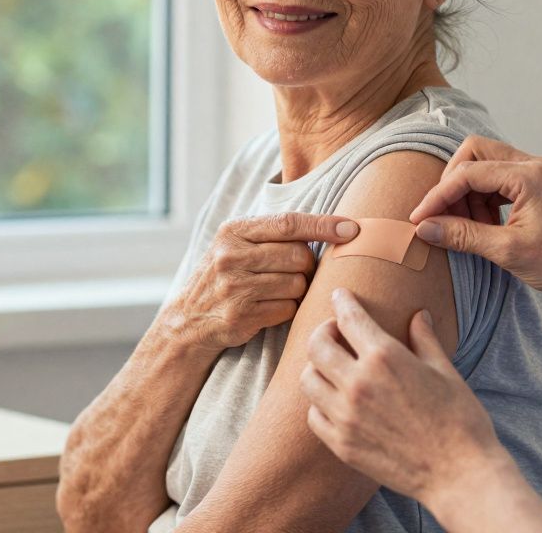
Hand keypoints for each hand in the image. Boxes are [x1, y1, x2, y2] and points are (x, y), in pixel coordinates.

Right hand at [165, 212, 358, 352]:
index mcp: (233, 231)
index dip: (324, 225)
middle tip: (295, 271)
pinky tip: (269, 307)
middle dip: (306, 266)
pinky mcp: (241, 315)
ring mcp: (234, 287)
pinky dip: (287, 309)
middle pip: (299, 256)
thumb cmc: (226, 275)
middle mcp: (231, 256)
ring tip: (277, 290)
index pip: (288, 223)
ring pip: (297, 284)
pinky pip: (288, 309)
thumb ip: (274, 233)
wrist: (189, 319)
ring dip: (297, 289)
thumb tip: (336, 227)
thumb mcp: (237, 244)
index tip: (352, 229)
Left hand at [302, 289, 503, 504]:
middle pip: (317, 345)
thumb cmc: (461, 420)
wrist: (460, 475)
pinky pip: (314, 415)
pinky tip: (335, 401)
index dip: (342, 300)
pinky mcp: (342, 444)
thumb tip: (419, 314)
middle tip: (334, 332)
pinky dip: (319, 403)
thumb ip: (424, 339)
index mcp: (385, 358)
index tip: (339, 294)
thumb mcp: (445, 371)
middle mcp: (358, 384)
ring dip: (317, 367)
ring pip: (308, 379)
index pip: (349, 317)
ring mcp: (346, 416)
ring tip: (332, 367)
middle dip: (323, 331)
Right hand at [407, 136, 541, 316]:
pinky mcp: (537, 183)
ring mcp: (537, 171)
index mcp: (528, 176)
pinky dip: (482, 196)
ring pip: (484, 163)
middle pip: (474, 151)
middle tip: (443, 215)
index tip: (419, 219)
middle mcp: (533, 165)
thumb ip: (463, 236)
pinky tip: (481, 223)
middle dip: (452, 182)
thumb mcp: (507, 252)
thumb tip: (424, 228)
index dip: (438, 195)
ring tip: (466, 226)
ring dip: (467, 191)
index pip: (467, 172)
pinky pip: (498, 177)